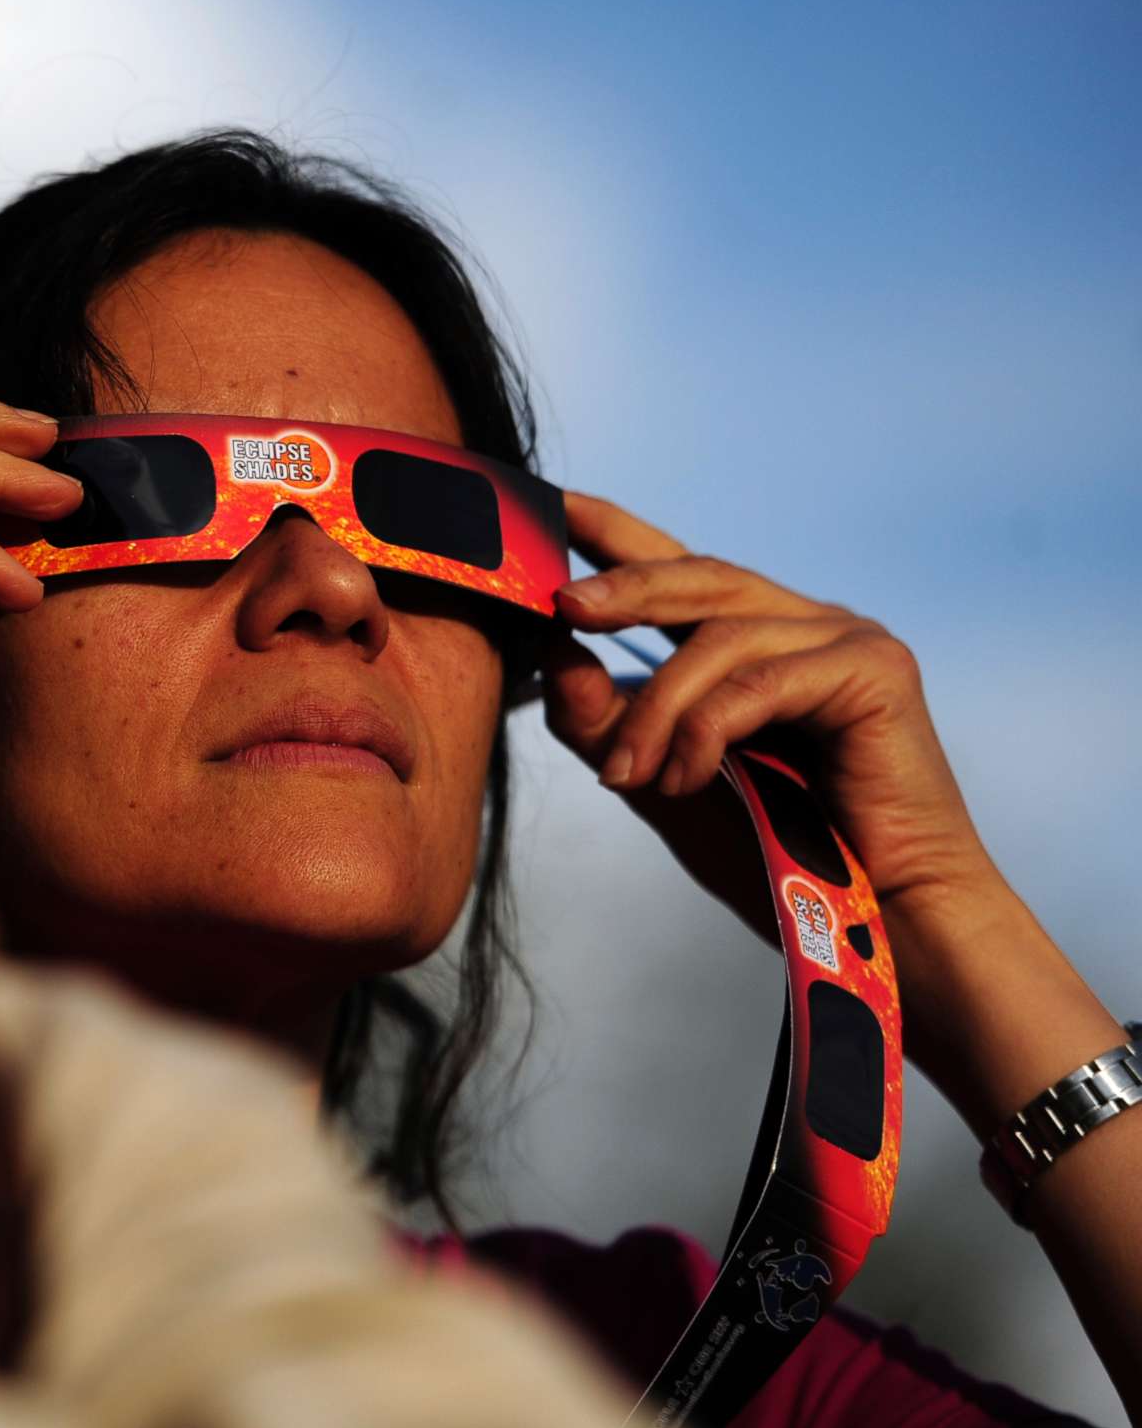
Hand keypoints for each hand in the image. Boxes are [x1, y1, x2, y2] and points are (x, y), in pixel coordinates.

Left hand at [536, 492, 1001, 923]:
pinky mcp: (874, 672)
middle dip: (622, 587)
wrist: (879, 921)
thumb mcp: (662, 782)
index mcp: (760, 641)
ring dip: (656, 708)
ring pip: (720, 636)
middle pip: (700, 577)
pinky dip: (707, 730)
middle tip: (558, 606)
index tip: (548, 506)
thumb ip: (607, 724)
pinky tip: (684, 779)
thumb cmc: (778, 853)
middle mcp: (808, 625)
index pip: (679, 568)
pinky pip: (760, 680)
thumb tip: (554, 655)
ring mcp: (847, 640)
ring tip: (625, 777)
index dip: (614, 532)